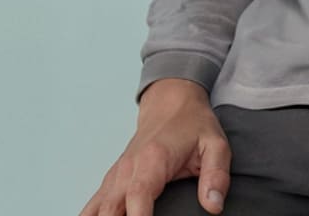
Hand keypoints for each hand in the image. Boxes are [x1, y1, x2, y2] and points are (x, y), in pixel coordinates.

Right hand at [78, 78, 231, 215]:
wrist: (171, 102)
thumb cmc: (193, 124)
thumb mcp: (215, 144)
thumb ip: (216, 174)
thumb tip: (214, 205)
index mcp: (153, 159)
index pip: (139, 196)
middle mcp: (128, 168)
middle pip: (111, 210)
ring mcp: (115, 175)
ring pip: (96, 210)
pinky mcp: (110, 181)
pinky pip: (92, 206)